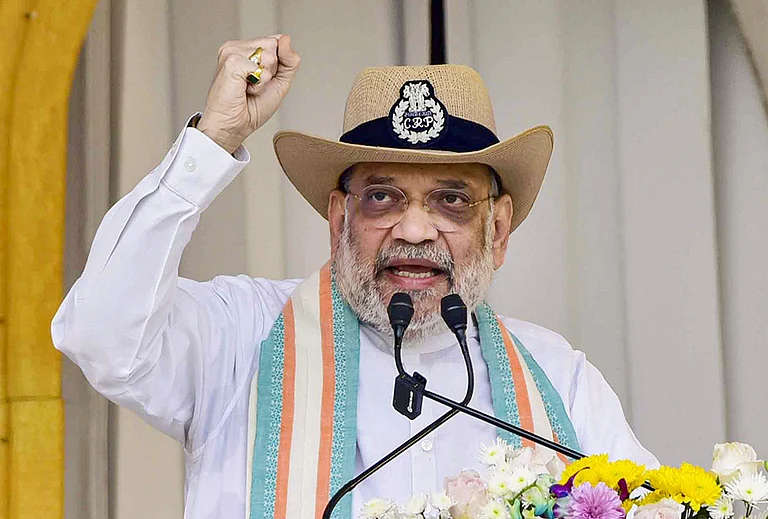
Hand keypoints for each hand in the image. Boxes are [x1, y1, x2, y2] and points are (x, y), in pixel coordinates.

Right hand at [197, 34, 300, 153]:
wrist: (234, 126)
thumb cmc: (251, 108)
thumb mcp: (280, 83)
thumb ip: (289, 61)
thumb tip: (285, 38)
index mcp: (246, 49)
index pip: (277, 41)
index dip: (278, 65)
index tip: (262, 80)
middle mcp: (237, 47)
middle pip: (274, 45)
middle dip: (272, 71)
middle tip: (255, 85)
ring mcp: (231, 52)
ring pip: (268, 54)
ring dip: (264, 79)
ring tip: (249, 88)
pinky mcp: (230, 61)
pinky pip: (260, 67)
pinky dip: (258, 84)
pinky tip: (244, 89)